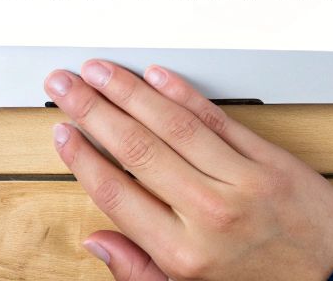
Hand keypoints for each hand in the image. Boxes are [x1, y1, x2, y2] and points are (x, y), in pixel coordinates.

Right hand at [46, 62, 332, 280]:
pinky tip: (157, 77)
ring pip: (173, 125)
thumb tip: (97, 242)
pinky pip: (218, 119)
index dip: (82, 158)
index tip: (62, 133)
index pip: (117, 193)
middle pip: (136, 149)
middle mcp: (209, 214)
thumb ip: (140, 272)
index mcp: (185, 255)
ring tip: (99, 72)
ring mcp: (241, 182)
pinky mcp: (270, 160)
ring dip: (129, 91)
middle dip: (92, 110)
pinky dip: (184, 94)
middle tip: (64, 85)